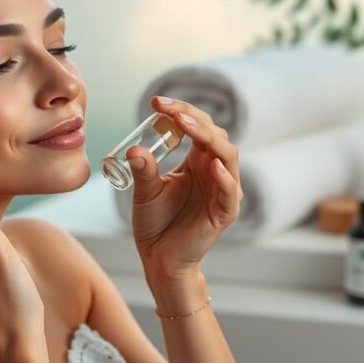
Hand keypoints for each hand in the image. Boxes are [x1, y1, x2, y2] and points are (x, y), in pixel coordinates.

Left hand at [128, 96, 243, 286]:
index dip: (181, 111)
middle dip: (193, 118)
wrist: (160, 260)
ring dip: (209, 138)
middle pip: (216, 134)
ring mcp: (222, 191)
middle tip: (169, 110)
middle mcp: (214, 172)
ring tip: (187, 125)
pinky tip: (212, 166)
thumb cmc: (156, 225)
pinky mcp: (224, 213)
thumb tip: (134, 150)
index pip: (199, 127)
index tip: (156, 102)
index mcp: (198, 162)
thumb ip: (143, 170)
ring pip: (228, 156)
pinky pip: (230, 192)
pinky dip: (224, 178)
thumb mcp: (145, 192)